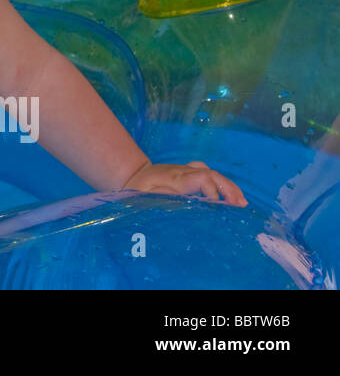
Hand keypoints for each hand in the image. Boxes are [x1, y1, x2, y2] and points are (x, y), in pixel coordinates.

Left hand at [124, 160, 247, 205]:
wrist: (133, 174)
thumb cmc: (138, 189)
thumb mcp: (144, 194)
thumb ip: (163, 195)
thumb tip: (183, 199)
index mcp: (176, 178)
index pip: (201, 178)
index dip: (212, 191)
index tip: (217, 206)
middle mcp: (185, 171)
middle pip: (212, 174)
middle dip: (228, 188)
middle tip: (240, 205)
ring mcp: (188, 170)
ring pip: (213, 173)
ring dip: (229, 186)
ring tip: (242, 202)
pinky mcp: (189, 172)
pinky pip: (210, 174)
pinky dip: (223, 184)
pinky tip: (231, 195)